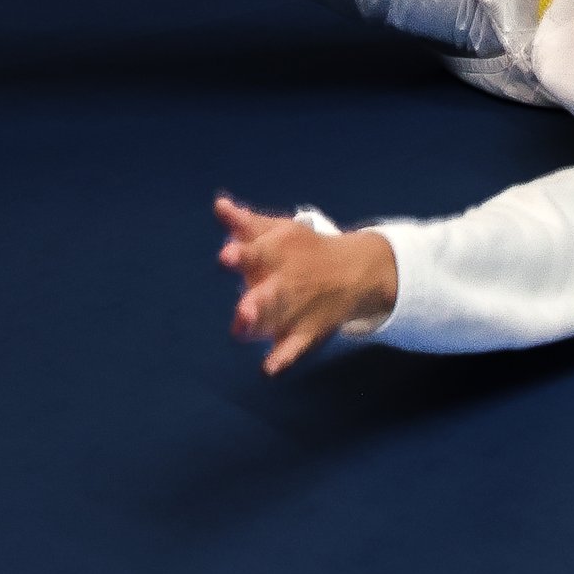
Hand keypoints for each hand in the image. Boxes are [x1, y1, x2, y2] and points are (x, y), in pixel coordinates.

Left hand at [215, 196, 397, 374]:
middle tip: (243, 308)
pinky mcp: (306, 332)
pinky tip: (269, 369)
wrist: (354, 271)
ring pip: (276, 321)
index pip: (255, 252)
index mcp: (276, 252)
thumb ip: (246, 224)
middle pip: (267, 294)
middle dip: (254, 302)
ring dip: (261, 325)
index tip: (225, 256)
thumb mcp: (279, 231)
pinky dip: (284, 358)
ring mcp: (297, 309)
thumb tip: (218, 205)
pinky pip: (294, 347)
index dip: (240, 255)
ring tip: (243, 329)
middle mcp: (286, 282)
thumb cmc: (304, 249)